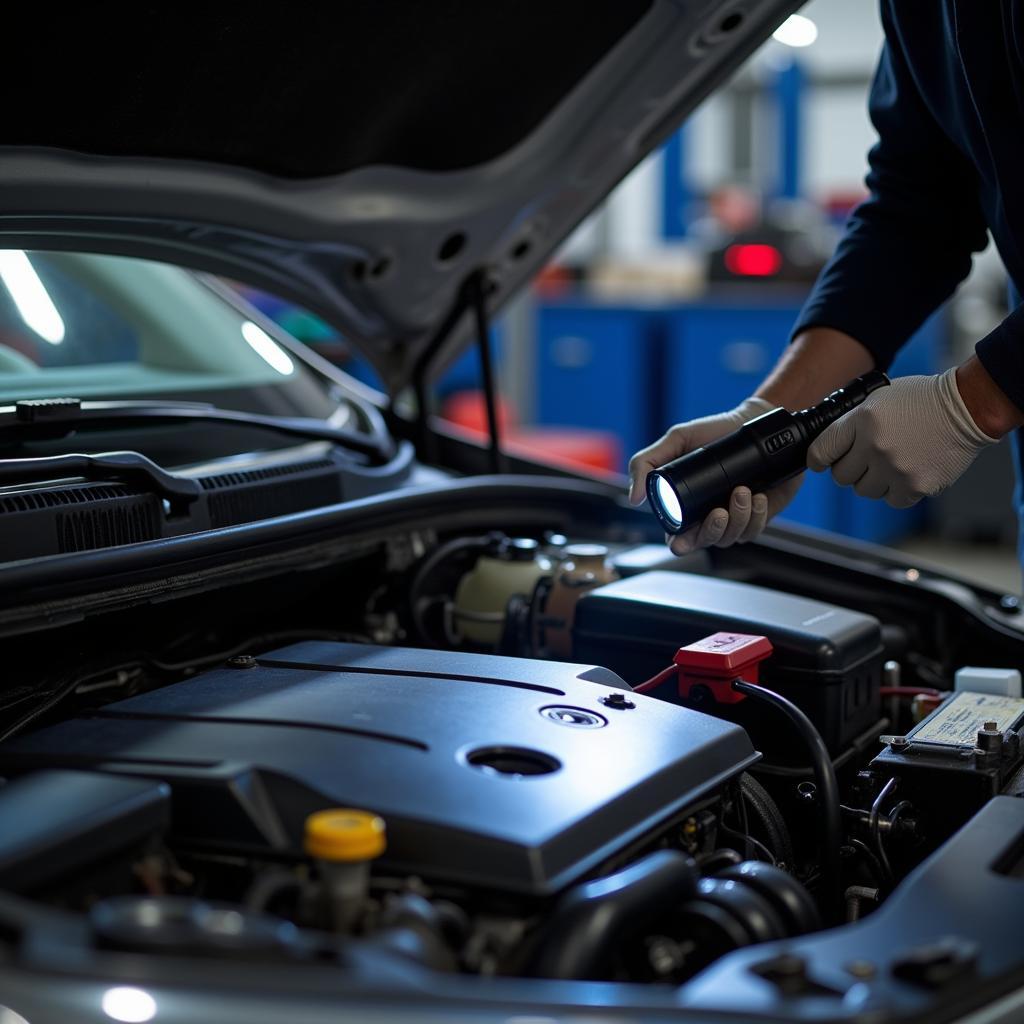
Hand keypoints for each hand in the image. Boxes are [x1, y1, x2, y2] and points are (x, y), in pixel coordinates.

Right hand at [628, 398, 803, 553]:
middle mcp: (708, 516)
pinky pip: (753, 529)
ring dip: (738, 518)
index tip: (683, 536)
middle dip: (712, 531)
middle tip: (719, 510)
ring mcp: (734, 518)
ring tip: (741, 490)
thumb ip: (645, 462)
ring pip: (731, 537)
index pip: (678, 538)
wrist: (754, 421)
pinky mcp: (757, 515)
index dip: (680, 543)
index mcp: (685, 505)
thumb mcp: (676, 439)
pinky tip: (758, 496)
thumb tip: (634, 498)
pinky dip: (756, 515)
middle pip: (706, 542)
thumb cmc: (714, 431)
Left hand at [807, 368, 997, 506]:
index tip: (822, 462)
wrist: (967, 408)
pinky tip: (906, 472)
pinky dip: (897, 490)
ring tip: (890, 463)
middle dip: (849, 469)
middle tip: (865, 459)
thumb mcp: (878, 398)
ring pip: (864, 490)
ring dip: (873, 481)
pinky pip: (892, 500)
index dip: (818, 460)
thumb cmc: (922, 400)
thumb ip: (852, 422)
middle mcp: (874, 446)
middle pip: (841, 476)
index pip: (820, 452)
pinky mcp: (915, 486)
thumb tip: (828, 446)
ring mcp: (895, 468)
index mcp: (861, 421)